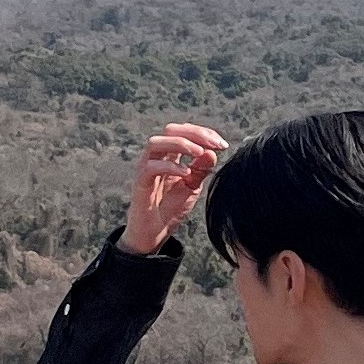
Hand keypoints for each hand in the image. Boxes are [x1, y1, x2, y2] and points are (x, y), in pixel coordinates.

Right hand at [118, 123, 228, 256]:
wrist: (154, 234)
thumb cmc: (170, 210)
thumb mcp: (192, 187)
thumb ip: (201, 169)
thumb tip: (213, 151)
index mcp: (169, 155)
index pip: (185, 133)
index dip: (204, 134)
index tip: (222, 145)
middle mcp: (156, 157)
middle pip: (171, 130)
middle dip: (195, 134)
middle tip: (214, 144)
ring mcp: (146, 167)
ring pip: (157, 142)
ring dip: (181, 143)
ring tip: (199, 153)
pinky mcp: (140, 181)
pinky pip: (152, 167)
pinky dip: (171, 167)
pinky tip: (186, 174)